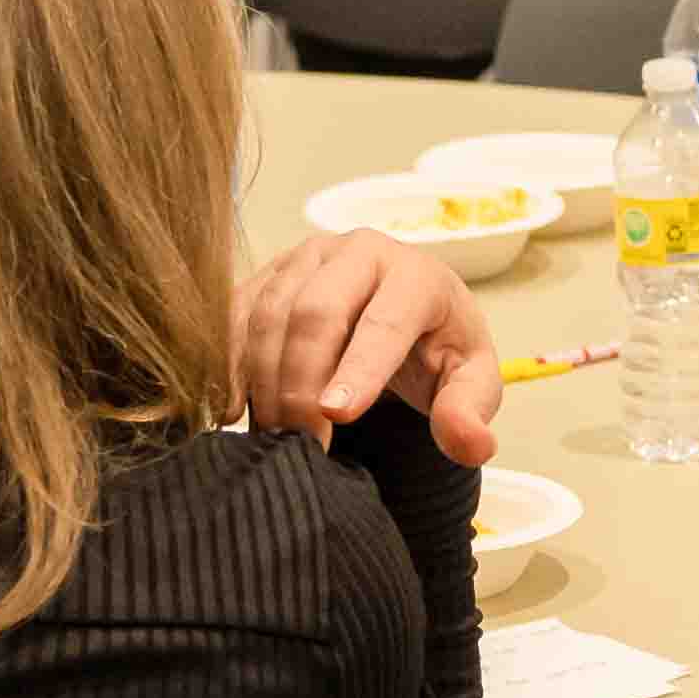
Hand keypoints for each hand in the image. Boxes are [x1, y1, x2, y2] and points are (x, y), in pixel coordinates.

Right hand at [233, 231, 496, 457]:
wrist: (403, 314)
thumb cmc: (437, 348)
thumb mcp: (470, 379)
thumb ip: (470, 410)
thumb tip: (471, 444)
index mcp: (416, 275)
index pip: (385, 322)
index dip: (359, 369)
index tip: (334, 416)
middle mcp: (357, 253)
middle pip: (315, 312)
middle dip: (301, 381)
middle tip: (300, 440)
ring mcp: (305, 258)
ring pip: (268, 313)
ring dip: (263, 379)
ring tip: (273, 435)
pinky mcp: (266, 274)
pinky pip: (233, 314)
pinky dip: (226, 363)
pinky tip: (231, 409)